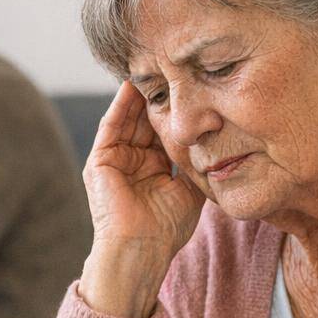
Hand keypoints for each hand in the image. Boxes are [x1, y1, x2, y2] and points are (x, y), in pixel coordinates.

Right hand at [80, 82, 205, 317]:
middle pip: (146, 120)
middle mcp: (133, 161)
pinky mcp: (99, 161)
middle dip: (158, 96)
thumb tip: (218, 142)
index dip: (178, 110)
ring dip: (139, 94)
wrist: (140, 251)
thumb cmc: (166, 230)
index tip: (193, 86)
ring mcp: (115, 160)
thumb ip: (197, 164)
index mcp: (154, 169)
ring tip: (152, 67)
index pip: (166, 131)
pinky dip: (120, 105)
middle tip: (172, 66)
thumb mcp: (190, 190)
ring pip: (129, 118)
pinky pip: (111, 126)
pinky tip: (131, 85)